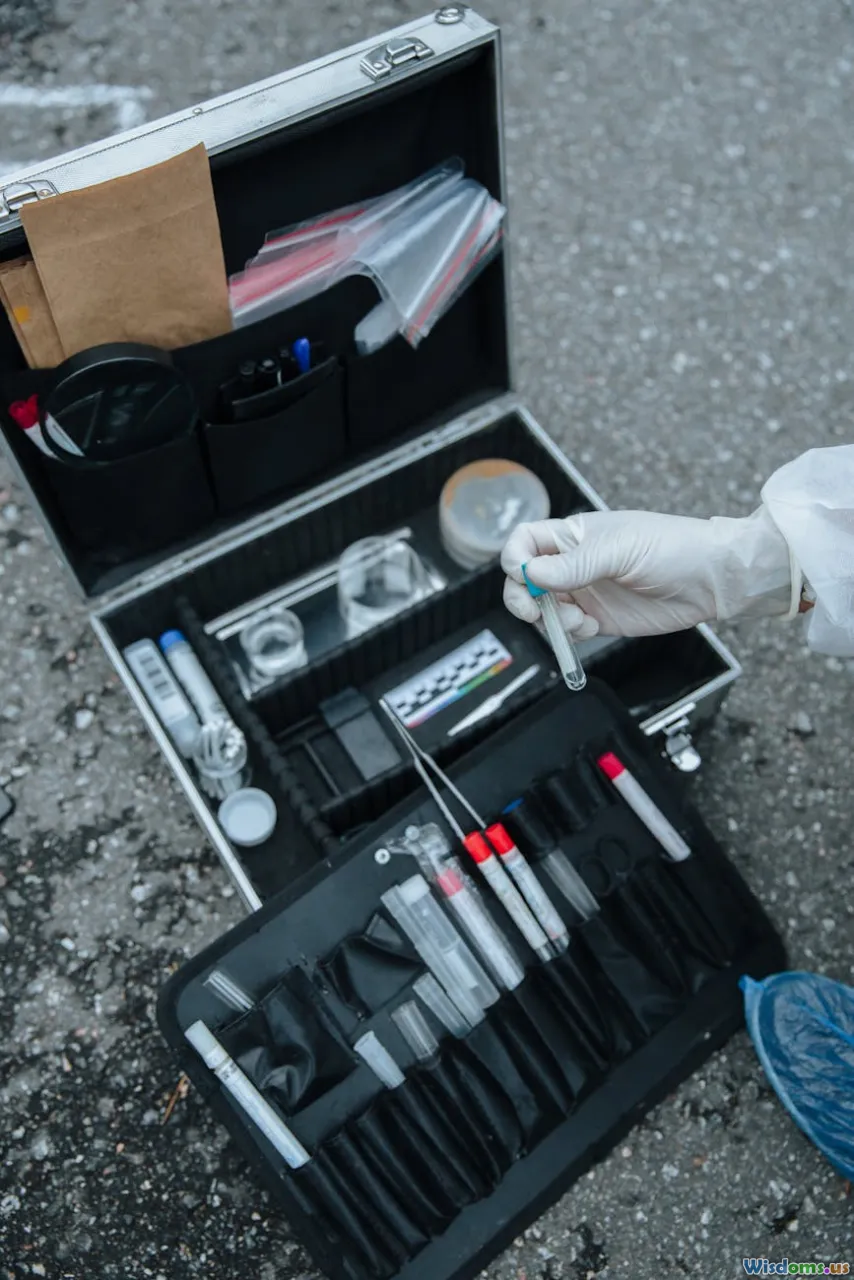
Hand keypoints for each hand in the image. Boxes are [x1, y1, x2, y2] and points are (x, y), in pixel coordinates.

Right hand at [501, 508, 795, 638]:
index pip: (525, 542)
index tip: (524, 576)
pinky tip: (591, 627)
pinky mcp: (598, 619)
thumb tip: (531, 573)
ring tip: (576, 620)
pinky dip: (569, 634)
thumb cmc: (673, 548)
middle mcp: (573, 563)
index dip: (514, 558)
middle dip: (520, 597)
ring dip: (548, 619)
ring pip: (541, 609)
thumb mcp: (621, 550)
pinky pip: (566, 630)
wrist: (712, 579)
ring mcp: (584, 592)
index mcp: (574, 536)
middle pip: (523, 580)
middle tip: (536, 610)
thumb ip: (575, 564)